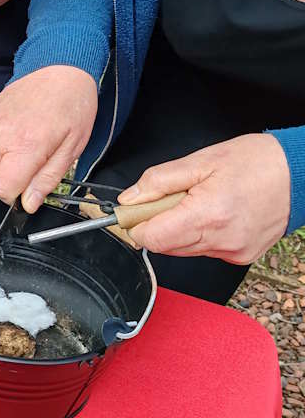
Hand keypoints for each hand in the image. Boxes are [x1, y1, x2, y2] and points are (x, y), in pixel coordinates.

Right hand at [0, 66, 97, 211]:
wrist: (59, 67)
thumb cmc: (72, 103)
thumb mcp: (72, 148)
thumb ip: (48, 179)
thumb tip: (29, 203)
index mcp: (25, 144)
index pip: (2, 190)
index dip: (16, 196)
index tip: (30, 188)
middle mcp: (0, 134)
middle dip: (11, 183)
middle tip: (34, 167)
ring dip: (6, 166)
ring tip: (30, 145)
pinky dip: (2, 149)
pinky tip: (20, 133)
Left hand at [122, 134, 290, 263]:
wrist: (301, 173)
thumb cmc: (257, 162)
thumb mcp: (200, 161)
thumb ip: (158, 182)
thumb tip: (129, 200)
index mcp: (208, 215)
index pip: (152, 238)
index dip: (136, 224)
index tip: (135, 210)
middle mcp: (221, 241)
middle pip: (164, 247)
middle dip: (157, 223)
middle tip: (173, 198)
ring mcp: (233, 252)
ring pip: (183, 249)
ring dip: (179, 229)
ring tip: (199, 202)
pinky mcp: (241, 256)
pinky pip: (204, 250)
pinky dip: (199, 234)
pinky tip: (215, 213)